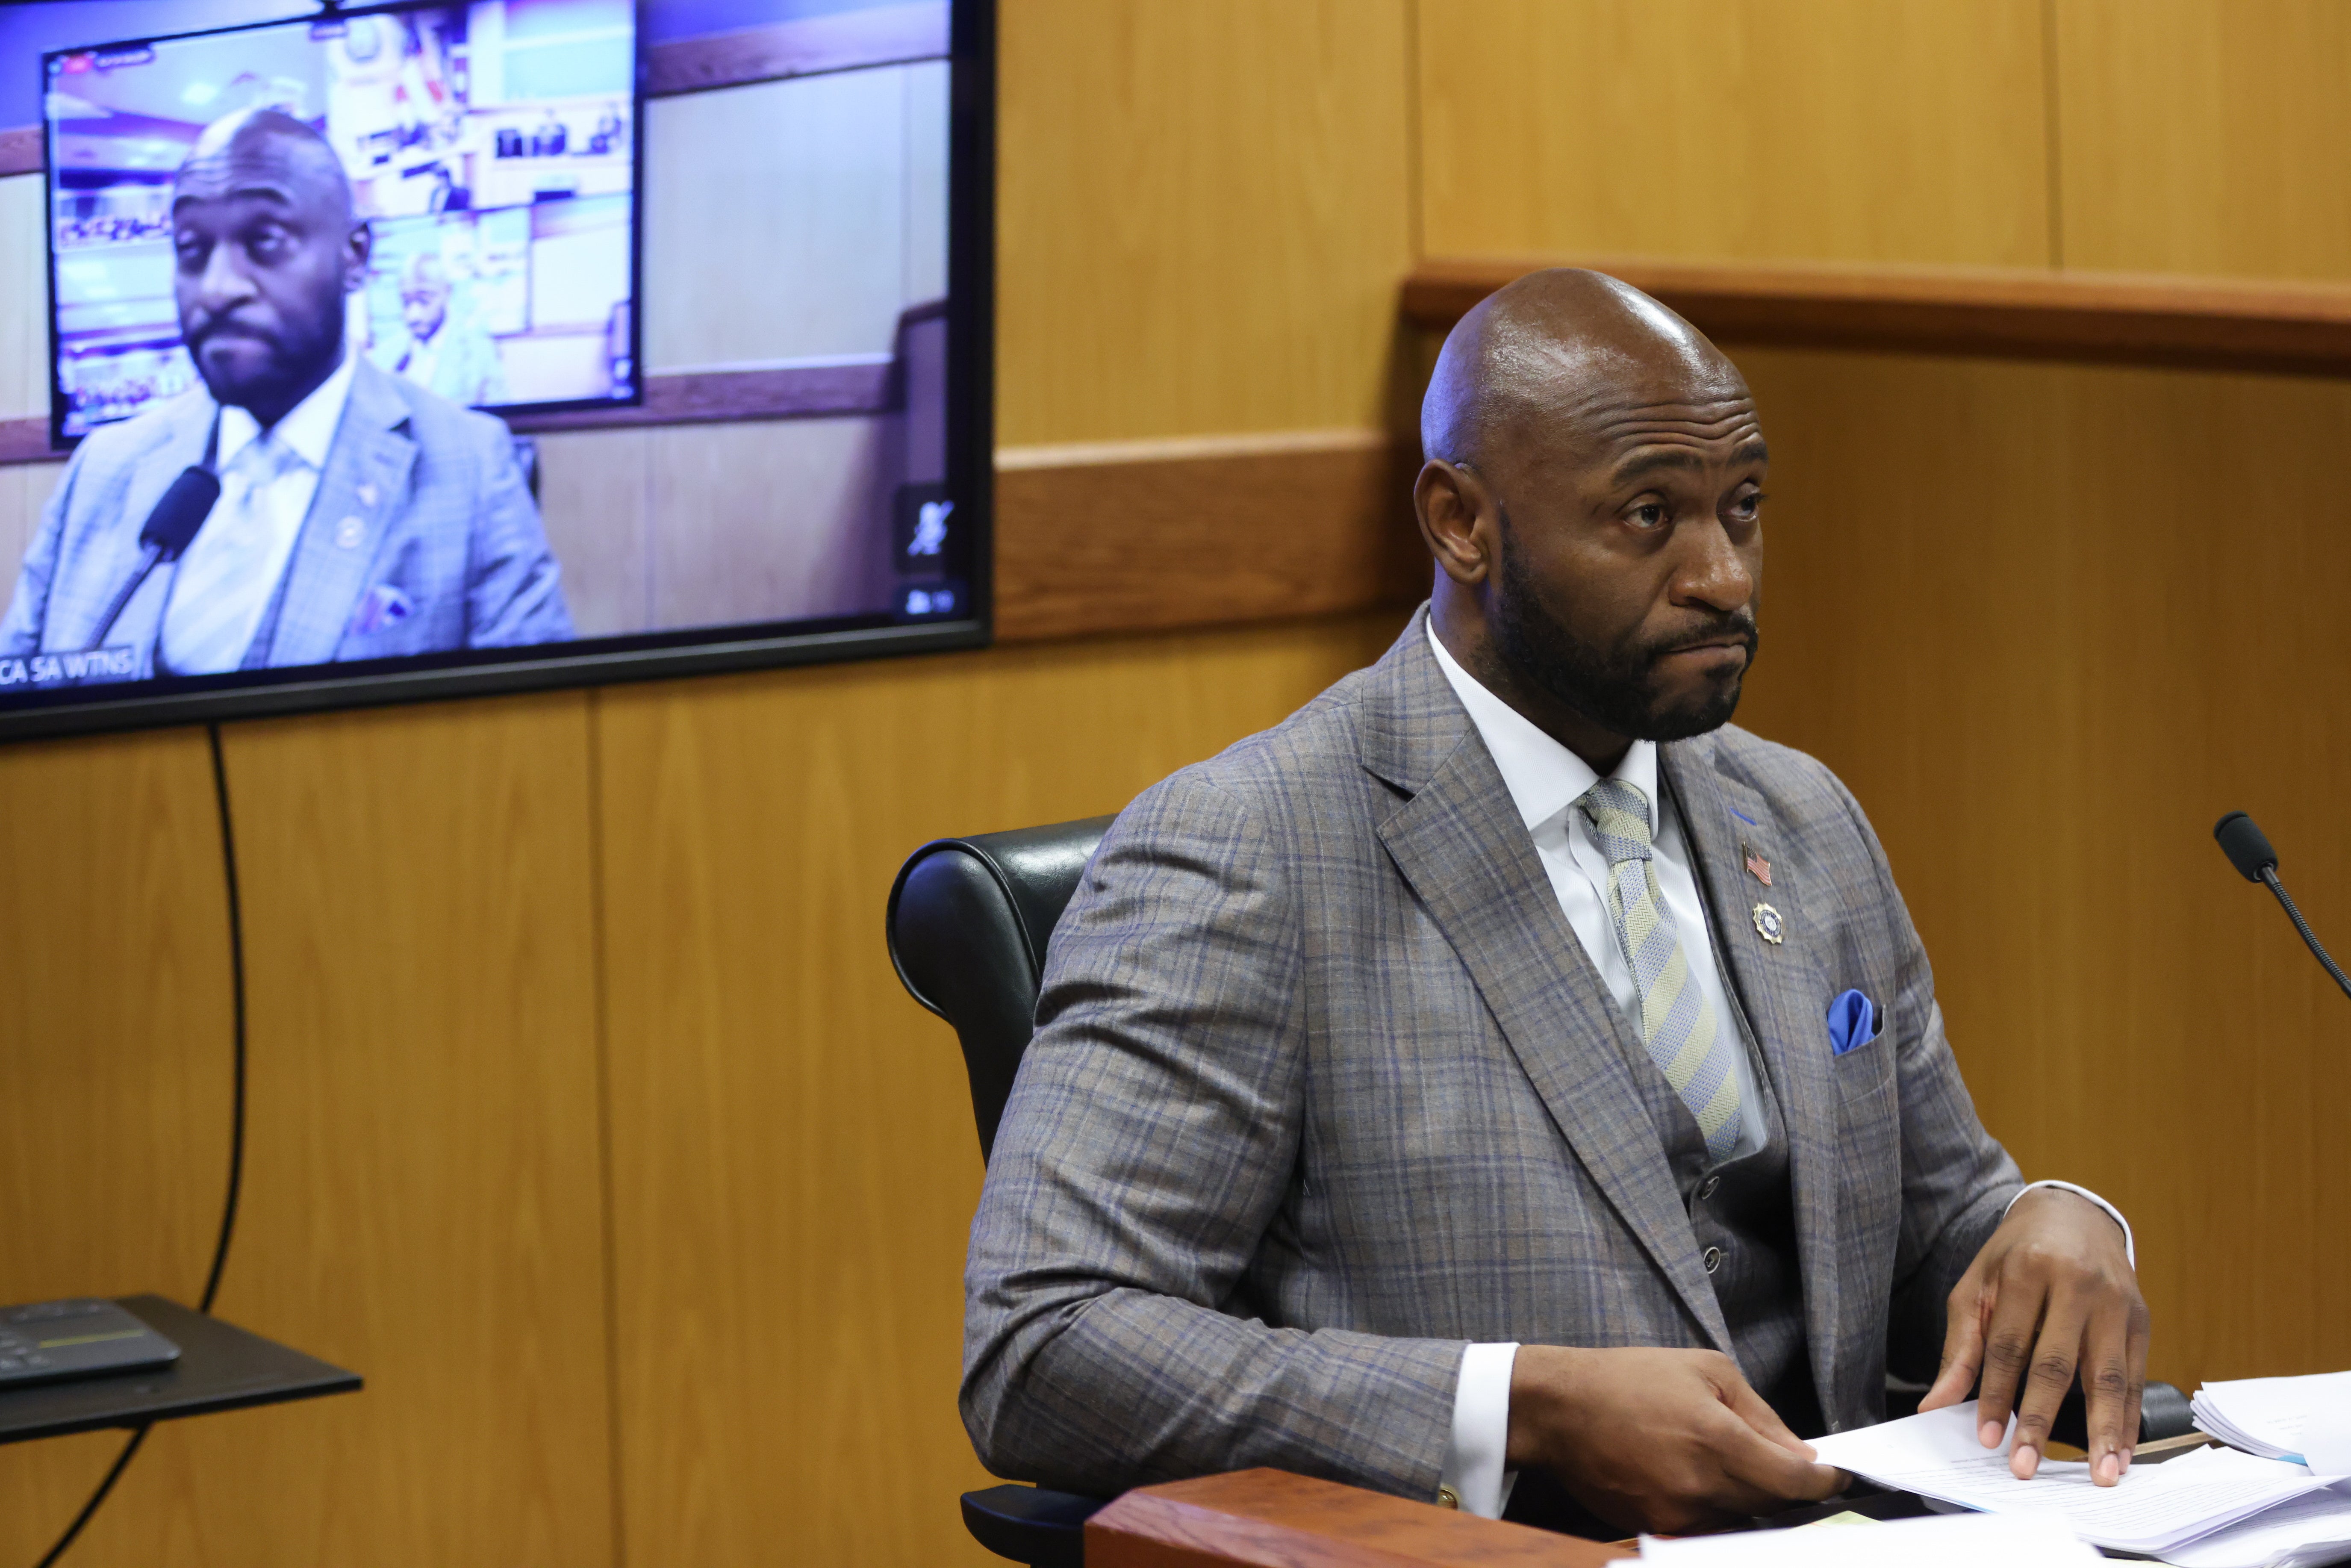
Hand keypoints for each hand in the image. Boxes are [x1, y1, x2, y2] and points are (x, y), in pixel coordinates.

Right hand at [1505, 1346, 1847, 1533]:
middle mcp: (1702, 1485)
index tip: (1835, 1476)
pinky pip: (1706, 1527)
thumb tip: (1800, 1453)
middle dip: (1786, 1488)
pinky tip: (1700, 1480)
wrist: (1560, 1408)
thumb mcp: (1704, 1369)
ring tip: (1731, 1467)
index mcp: (1718, 1439)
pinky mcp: (1656, 1527)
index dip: (1824, 1482)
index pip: (1794, 1481)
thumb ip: (1759, 1413)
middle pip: (1772, 1505)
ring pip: (1741, 1520)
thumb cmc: (1629, 1378)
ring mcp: (1677, 1513)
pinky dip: (1716, 1509)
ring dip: (1751, 1500)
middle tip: (1784, 1465)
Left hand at [1919, 1187, 2148, 1485]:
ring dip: (2103, 1431)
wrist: (2072, 1215)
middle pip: (2057, 1364)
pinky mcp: (2142, 1319)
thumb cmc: (2015, 1257)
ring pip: (2108, 1376)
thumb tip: (1936, 1404)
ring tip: (2099, 1475)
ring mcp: (2115, 1302)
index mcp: (2028, 1270)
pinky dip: (2128, 1418)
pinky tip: (2121, 1452)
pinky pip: (2135, 1377)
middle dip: (2041, 1421)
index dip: (1997, 1394)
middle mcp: (2077, 1285)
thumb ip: (1961, 1347)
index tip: (1988, 1439)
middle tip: (2027, 1466)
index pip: (2008, 1345)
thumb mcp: (1977, 1287)